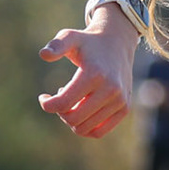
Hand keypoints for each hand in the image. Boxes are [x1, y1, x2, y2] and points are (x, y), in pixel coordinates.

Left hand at [36, 24, 134, 138]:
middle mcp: (110, 89)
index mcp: (94, 74)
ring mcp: (120, 101)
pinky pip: (98, 132)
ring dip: (72, 119)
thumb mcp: (70, 37)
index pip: (63, 103)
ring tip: (73, 101)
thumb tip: (44, 55)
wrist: (117, 43)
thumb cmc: (88, 42)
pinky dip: (85, 127)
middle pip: (73, 119)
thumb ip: (56, 45)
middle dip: (60, 112)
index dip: (47, 104)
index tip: (43, 97)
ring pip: (85, 128)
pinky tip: (81, 110)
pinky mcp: (124, 109)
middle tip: (60, 97)